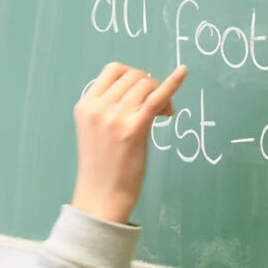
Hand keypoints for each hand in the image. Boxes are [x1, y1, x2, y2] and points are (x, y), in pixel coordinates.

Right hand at [71, 63, 186, 224]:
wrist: (102, 197)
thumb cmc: (103, 166)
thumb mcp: (96, 129)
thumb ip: (111, 107)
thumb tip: (144, 86)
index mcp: (85, 105)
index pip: (113, 70)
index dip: (133, 76)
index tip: (143, 92)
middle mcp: (97, 108)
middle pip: (134, 76)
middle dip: (151, 85)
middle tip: (159, 108)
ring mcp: (114, 117)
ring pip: (146, 84)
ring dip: (161, 93)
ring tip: (164, 115)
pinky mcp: (133, 129)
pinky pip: (156, 97)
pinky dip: (172, 83)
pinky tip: (183, 72)